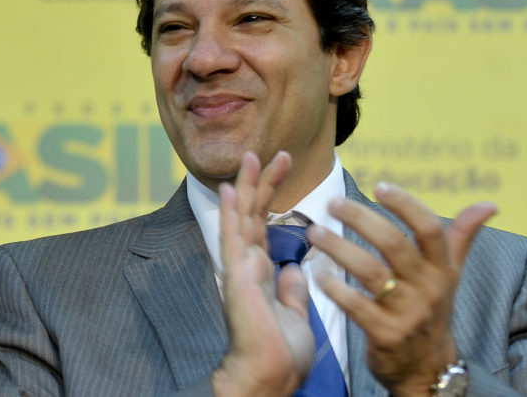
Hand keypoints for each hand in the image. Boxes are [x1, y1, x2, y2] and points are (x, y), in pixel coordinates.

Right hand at [212, 151, 314, 396]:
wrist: (270, 378)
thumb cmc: (281, 354)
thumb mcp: (295, 314)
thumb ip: (291, 289)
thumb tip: (293, 267)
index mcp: (263, 273)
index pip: (265, 224)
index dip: (273, 194)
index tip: (284, 167)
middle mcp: (248, 266)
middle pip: (254, 214)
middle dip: (264, 182)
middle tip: (275, 152)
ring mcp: (240, 270)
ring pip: (243, 219)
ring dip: (247, 187)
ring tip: (251, 156)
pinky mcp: (237, 277)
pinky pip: (233, 239)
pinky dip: (231, 213)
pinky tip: (231, 189)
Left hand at [307, 182, 496, 396]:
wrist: (428, 369)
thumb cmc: (433, 310)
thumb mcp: (451, 275)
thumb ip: (462, 236)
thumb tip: (490, 204)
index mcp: (442, 268)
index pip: (430, 228)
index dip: (406, 204)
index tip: (380, 186)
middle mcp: (427, 288)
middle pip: (393, 243)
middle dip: (360, 218)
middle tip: (333, 202)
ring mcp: (407, 312)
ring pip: (369, 270)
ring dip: (338, 247)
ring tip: (315, 232)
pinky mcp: (385, 334)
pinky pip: (355, 305)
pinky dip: (334, 287)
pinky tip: (318, 273)